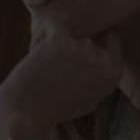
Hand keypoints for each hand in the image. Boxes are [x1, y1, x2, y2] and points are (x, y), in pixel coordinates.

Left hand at [0, 19, 122, 139]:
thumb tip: (99, 49)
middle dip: (69, 49)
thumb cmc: (54, 108)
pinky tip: (33, 54)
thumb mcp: (89, 97)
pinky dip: (40, 36)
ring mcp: (83, 49)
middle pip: (85, 39)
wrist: (27, 114)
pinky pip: (51, 25)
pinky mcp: (61, 40)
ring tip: (42, 68)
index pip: (113, 40)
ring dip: (52, 44)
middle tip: (54, 70)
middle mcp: (102, 61)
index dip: (95, 40)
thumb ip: (98, 75)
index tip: (77, 51)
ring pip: (67, 32)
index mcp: (113, 75)